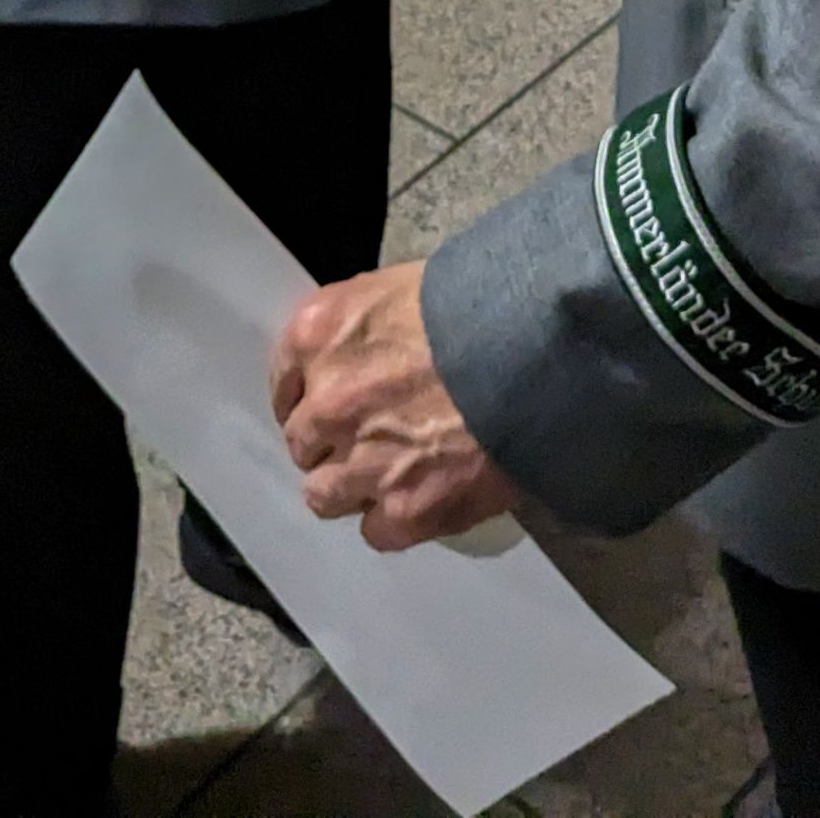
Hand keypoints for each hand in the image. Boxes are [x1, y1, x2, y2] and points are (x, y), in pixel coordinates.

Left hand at [272, 261, 515, 551]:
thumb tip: (366, 353)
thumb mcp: (403, 289)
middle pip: (303, 442)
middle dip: (332, 441)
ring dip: (352, 487)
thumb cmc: (477, 302)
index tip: (328, 401)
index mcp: (319, 335)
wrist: (534, 351)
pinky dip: (395, 519)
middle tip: (371, 434)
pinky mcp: (403, 511)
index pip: (284, 379)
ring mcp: (362, 462)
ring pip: (324, 496)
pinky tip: (422, 497)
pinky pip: (375, 531)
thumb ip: (366, 329)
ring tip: (391, 475)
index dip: (309, 394)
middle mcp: (326, 403)